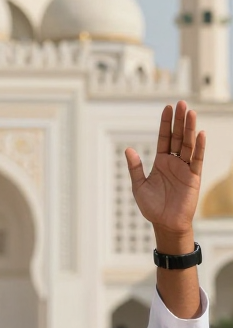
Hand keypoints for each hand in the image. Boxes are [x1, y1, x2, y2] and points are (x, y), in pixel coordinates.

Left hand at [125, 101, 204, 241]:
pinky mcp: (193, 177)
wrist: (165, 224)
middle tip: (181, 103)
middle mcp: (173, 162)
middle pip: (177, 136)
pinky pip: (196, 159)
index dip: (166, 123)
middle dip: (179, 120)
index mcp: (161, 162)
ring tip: (190, 112)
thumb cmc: (152, 207)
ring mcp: (184, 168)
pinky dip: (199, 147)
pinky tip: (200, 133)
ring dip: (189, 128)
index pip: (164, 138)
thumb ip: (135, 167)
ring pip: (188, 144)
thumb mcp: (139, 185)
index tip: (168, 107)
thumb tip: (128, 149)